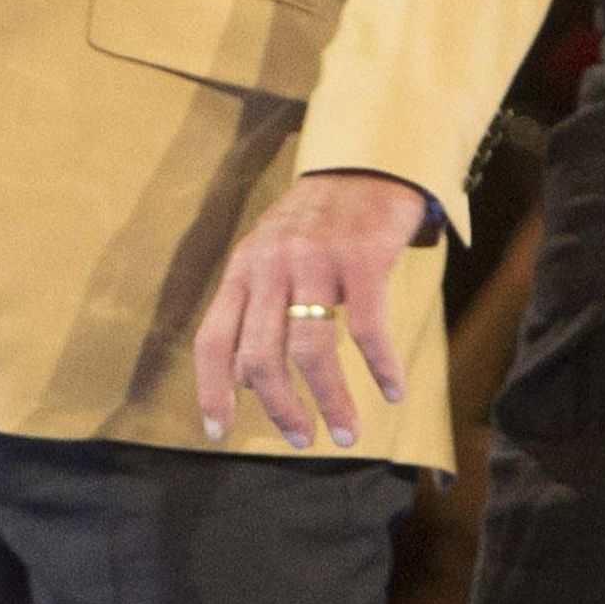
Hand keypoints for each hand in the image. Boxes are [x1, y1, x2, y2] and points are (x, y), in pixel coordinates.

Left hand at [194, 170, 431, 448]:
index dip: (211, 389)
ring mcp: (316, 261)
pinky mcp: (362, 259)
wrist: (364, 164)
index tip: (219, 432)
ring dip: (331, 401)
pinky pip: (367, 328)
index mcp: (243, 270)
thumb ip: (251, 310)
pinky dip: (381, 367)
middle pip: (262, 355)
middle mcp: (272, 266)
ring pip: (312, 349)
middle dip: (280, 408)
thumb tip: (241, 379)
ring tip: (346, 434)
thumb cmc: (315, 222)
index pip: (213, 339)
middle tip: (301, 440)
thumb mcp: (268, 256)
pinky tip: (393, 390)